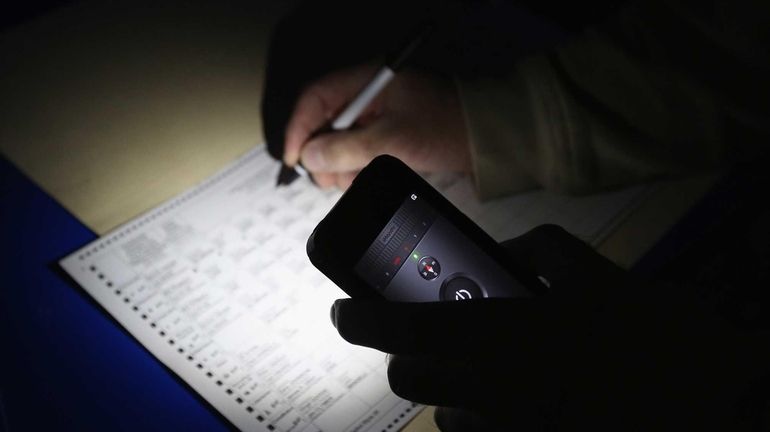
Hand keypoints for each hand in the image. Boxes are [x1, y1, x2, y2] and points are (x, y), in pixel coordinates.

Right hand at [284, 64, 470, 188]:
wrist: (485, 137)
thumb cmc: (445, 127)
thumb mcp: (392, 140)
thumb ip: (347, 149)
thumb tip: (309, 157)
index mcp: (368, 80)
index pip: (317, 97)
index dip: (299, 127)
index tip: (295, 158)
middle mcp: (369, 91)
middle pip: (326, 117)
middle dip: (320, 151)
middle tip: (324, 179)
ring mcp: (379, 110)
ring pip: (342, 135)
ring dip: (338, 161)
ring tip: (344, 183)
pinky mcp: (389, 127)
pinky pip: (360, 144)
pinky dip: (355, 163)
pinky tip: (358, 179)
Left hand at [330, 225, 769, 430]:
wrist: (713, 406)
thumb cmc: (655, 336)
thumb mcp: (601, 274)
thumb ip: (545, 250)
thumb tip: (513, 249)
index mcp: (506, 332)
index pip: (404, 327)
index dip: (360, 318)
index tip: (341, 309)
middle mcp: (496, 385)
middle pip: (408, 377)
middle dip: (402, 354)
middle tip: (419, 335)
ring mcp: (512, 426)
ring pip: (443, 414)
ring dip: (446, 388)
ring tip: (477, 367)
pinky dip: (481, 416)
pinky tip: (512, 400)